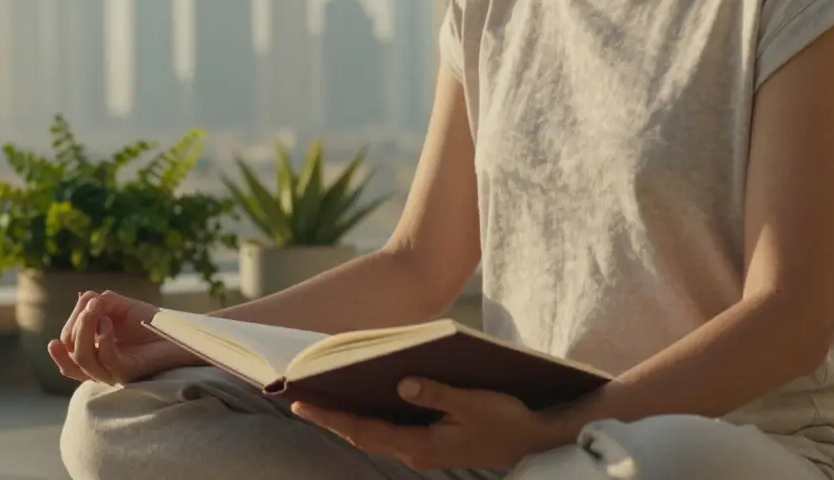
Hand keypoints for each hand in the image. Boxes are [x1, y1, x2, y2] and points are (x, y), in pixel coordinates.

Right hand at [47, 290, 202, 384]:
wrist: (178, 330)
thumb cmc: (149, 321)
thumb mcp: (118, 306)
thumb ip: (98, 303)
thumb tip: (81, 298)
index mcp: (96, 355)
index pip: (69, 356)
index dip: (62, 342)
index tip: (70, 320)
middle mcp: (102, 367)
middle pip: (73, 356)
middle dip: (75, 327)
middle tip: (90, 304)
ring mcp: (115, 372)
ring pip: (84, 359)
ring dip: (84, 329)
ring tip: (98, 309)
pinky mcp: (130, 372)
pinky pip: (107, 360)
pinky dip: (103, 338)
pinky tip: (108, 322)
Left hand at [292, 378, 563, 471]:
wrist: (535, 442)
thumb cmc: (507, 420)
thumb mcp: (474, 402)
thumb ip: (437, 393)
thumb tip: (402, 382)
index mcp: (420, 445)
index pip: (363, 430)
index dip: (330, 416)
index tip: (300, 403)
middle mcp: (415, 451)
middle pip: (362, 433)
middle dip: (330, 416)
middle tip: (297, 397)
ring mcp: (423, 449)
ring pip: (375, 432)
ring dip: (349, 416)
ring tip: (321, 394)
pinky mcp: (431, 442)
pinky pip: (391, 429)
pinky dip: (371, 415)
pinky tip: (363, 396)